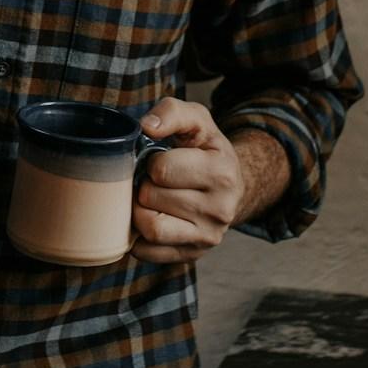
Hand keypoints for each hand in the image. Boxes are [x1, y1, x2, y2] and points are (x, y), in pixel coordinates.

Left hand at [130, 98, 246, 263]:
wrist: (229, 184)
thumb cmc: (205, 148)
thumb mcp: (196, 120)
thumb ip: (171, 112)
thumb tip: (146, 126)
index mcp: (222, 172)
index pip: (162, 169)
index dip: (152, 162)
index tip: (159, 160)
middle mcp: (221, 209)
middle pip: (152, 198)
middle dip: (144, 185)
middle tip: (152, 180)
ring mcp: (208, 236)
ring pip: (151, 228)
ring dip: (140, 211)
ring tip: (149, 199)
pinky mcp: (193, 254)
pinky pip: (149, 252)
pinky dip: (138, 237)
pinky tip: (148, 218)